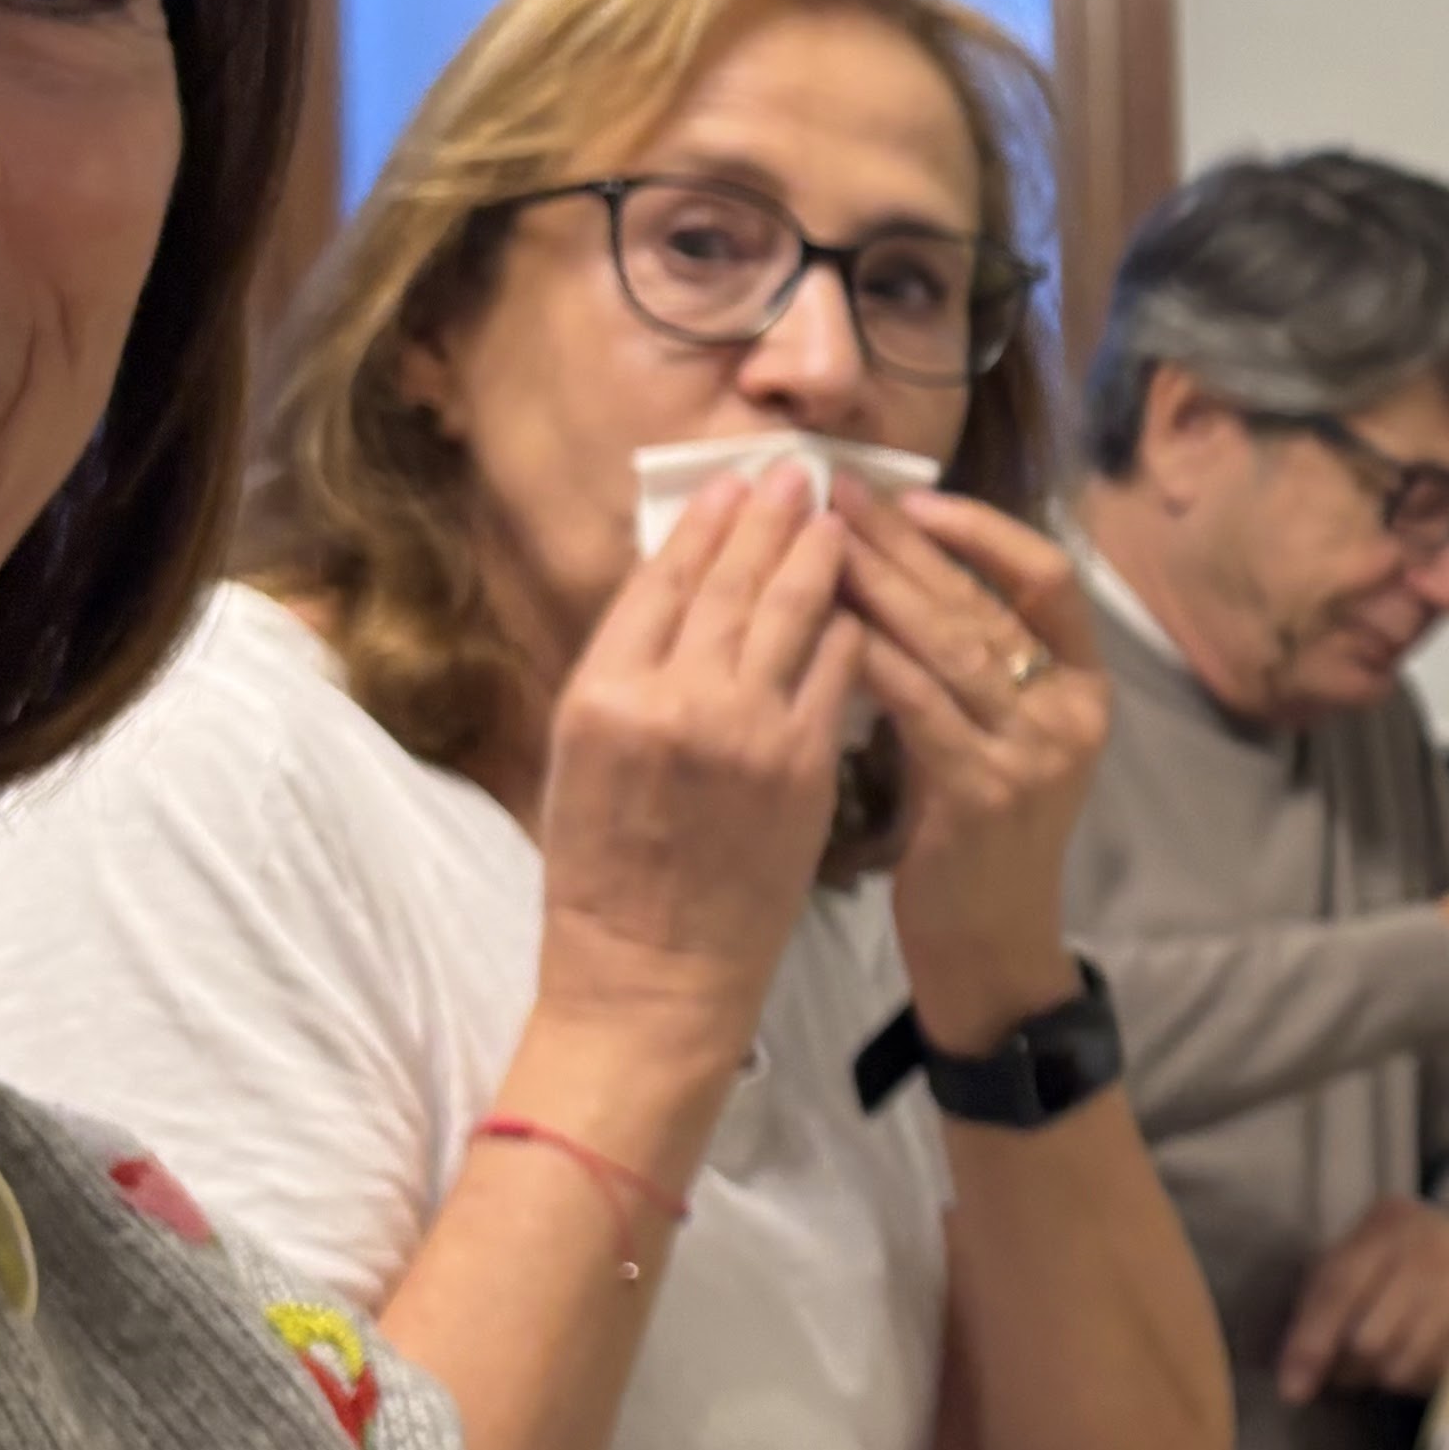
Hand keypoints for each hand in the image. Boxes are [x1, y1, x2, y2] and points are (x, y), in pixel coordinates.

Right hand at [529, 464, 860, 1072]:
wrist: (653, 972)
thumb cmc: (606, 875)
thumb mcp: (583, 760)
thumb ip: (626, 677)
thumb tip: (674, 598)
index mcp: (601, 694)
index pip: (658, 584)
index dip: (701, 529)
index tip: (730, 488)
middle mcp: (670, 699)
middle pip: (728, 584)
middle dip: (766, 522)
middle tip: (796, 477)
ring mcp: (743, 730)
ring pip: (790, 614)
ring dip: (817, 555)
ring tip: (836, 516)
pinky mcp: (803, 764)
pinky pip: (837, 671)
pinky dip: (851, 628)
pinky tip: (865, 603)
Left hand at [846, 488, 1113, 1049]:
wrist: (988, 941)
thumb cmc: (972, 832)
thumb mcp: (988, 733)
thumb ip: (960, 662)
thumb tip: (884, 564)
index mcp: (1084, 684)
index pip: (1049, 576)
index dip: (983, 530)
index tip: (913, 496)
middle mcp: (1072, 711)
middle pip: (983, 601)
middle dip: (905, 542)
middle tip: (837, 491)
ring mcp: (1036, 753)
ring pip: (952, 644)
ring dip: (880, 586)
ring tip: (819, 542)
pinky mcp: (986, 792)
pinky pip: (921, 704)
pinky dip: (873, 658)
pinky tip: (826, 627)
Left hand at [1275, 1197, 1448, 1404]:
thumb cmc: (1413, 1253)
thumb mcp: (1367, 1249)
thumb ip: (1325, 1295)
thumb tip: (1294, 1376)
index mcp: (1389, 1226)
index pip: (1338, 1288)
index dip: (1309, 1343)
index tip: (1292, 1389)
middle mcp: (1430, 1254)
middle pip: (1366, 1341)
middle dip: (1348, 1368)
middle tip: (1348, 1370)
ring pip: (1399, 1368)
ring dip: (1385, 1376)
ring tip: (1391, 1358)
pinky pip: (1434, 1379)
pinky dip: (1420, 1379)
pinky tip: (1425, 1358)